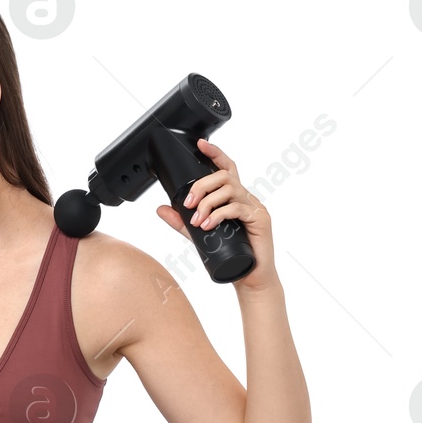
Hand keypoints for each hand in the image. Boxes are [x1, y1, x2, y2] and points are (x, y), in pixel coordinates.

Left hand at [153, 138, 277, 290]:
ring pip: (230, 190)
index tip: (200, 145)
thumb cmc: (229, 254)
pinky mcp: (260, 219)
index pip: (226, 168)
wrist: (249, 278)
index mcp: (234, 197)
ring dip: (208, 203)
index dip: (215, 154)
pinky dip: (219, 215)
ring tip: (197, 220)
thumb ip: (181, 222)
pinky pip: (237, 209)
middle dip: (202, 186)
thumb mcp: (199, 235)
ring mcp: (255, 207)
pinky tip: (207, 225)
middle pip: (224, 176)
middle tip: (188, 203)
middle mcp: (246, 198)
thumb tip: (161, 209)